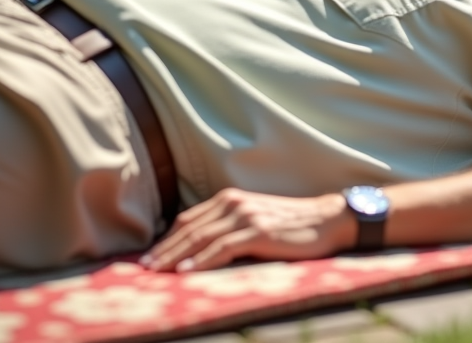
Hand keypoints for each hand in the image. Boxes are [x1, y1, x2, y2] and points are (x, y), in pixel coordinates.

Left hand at [140, 188, 355, 271]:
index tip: (151, 257)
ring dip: (175, 256)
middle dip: (164, 250)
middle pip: (189, 229)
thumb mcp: (255, 219)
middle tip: (144, 269)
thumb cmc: (291, 224)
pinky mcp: (258, 231)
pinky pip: (223, 247)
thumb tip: (201, 248)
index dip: (167, 239)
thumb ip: (229, 227)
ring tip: (157, 272)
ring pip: (200, 237)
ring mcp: (245, 216)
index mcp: (230, 199)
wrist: (327, 219)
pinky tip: (187, 271)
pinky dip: (202, 260)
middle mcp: (234, 203)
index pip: (188, 219)